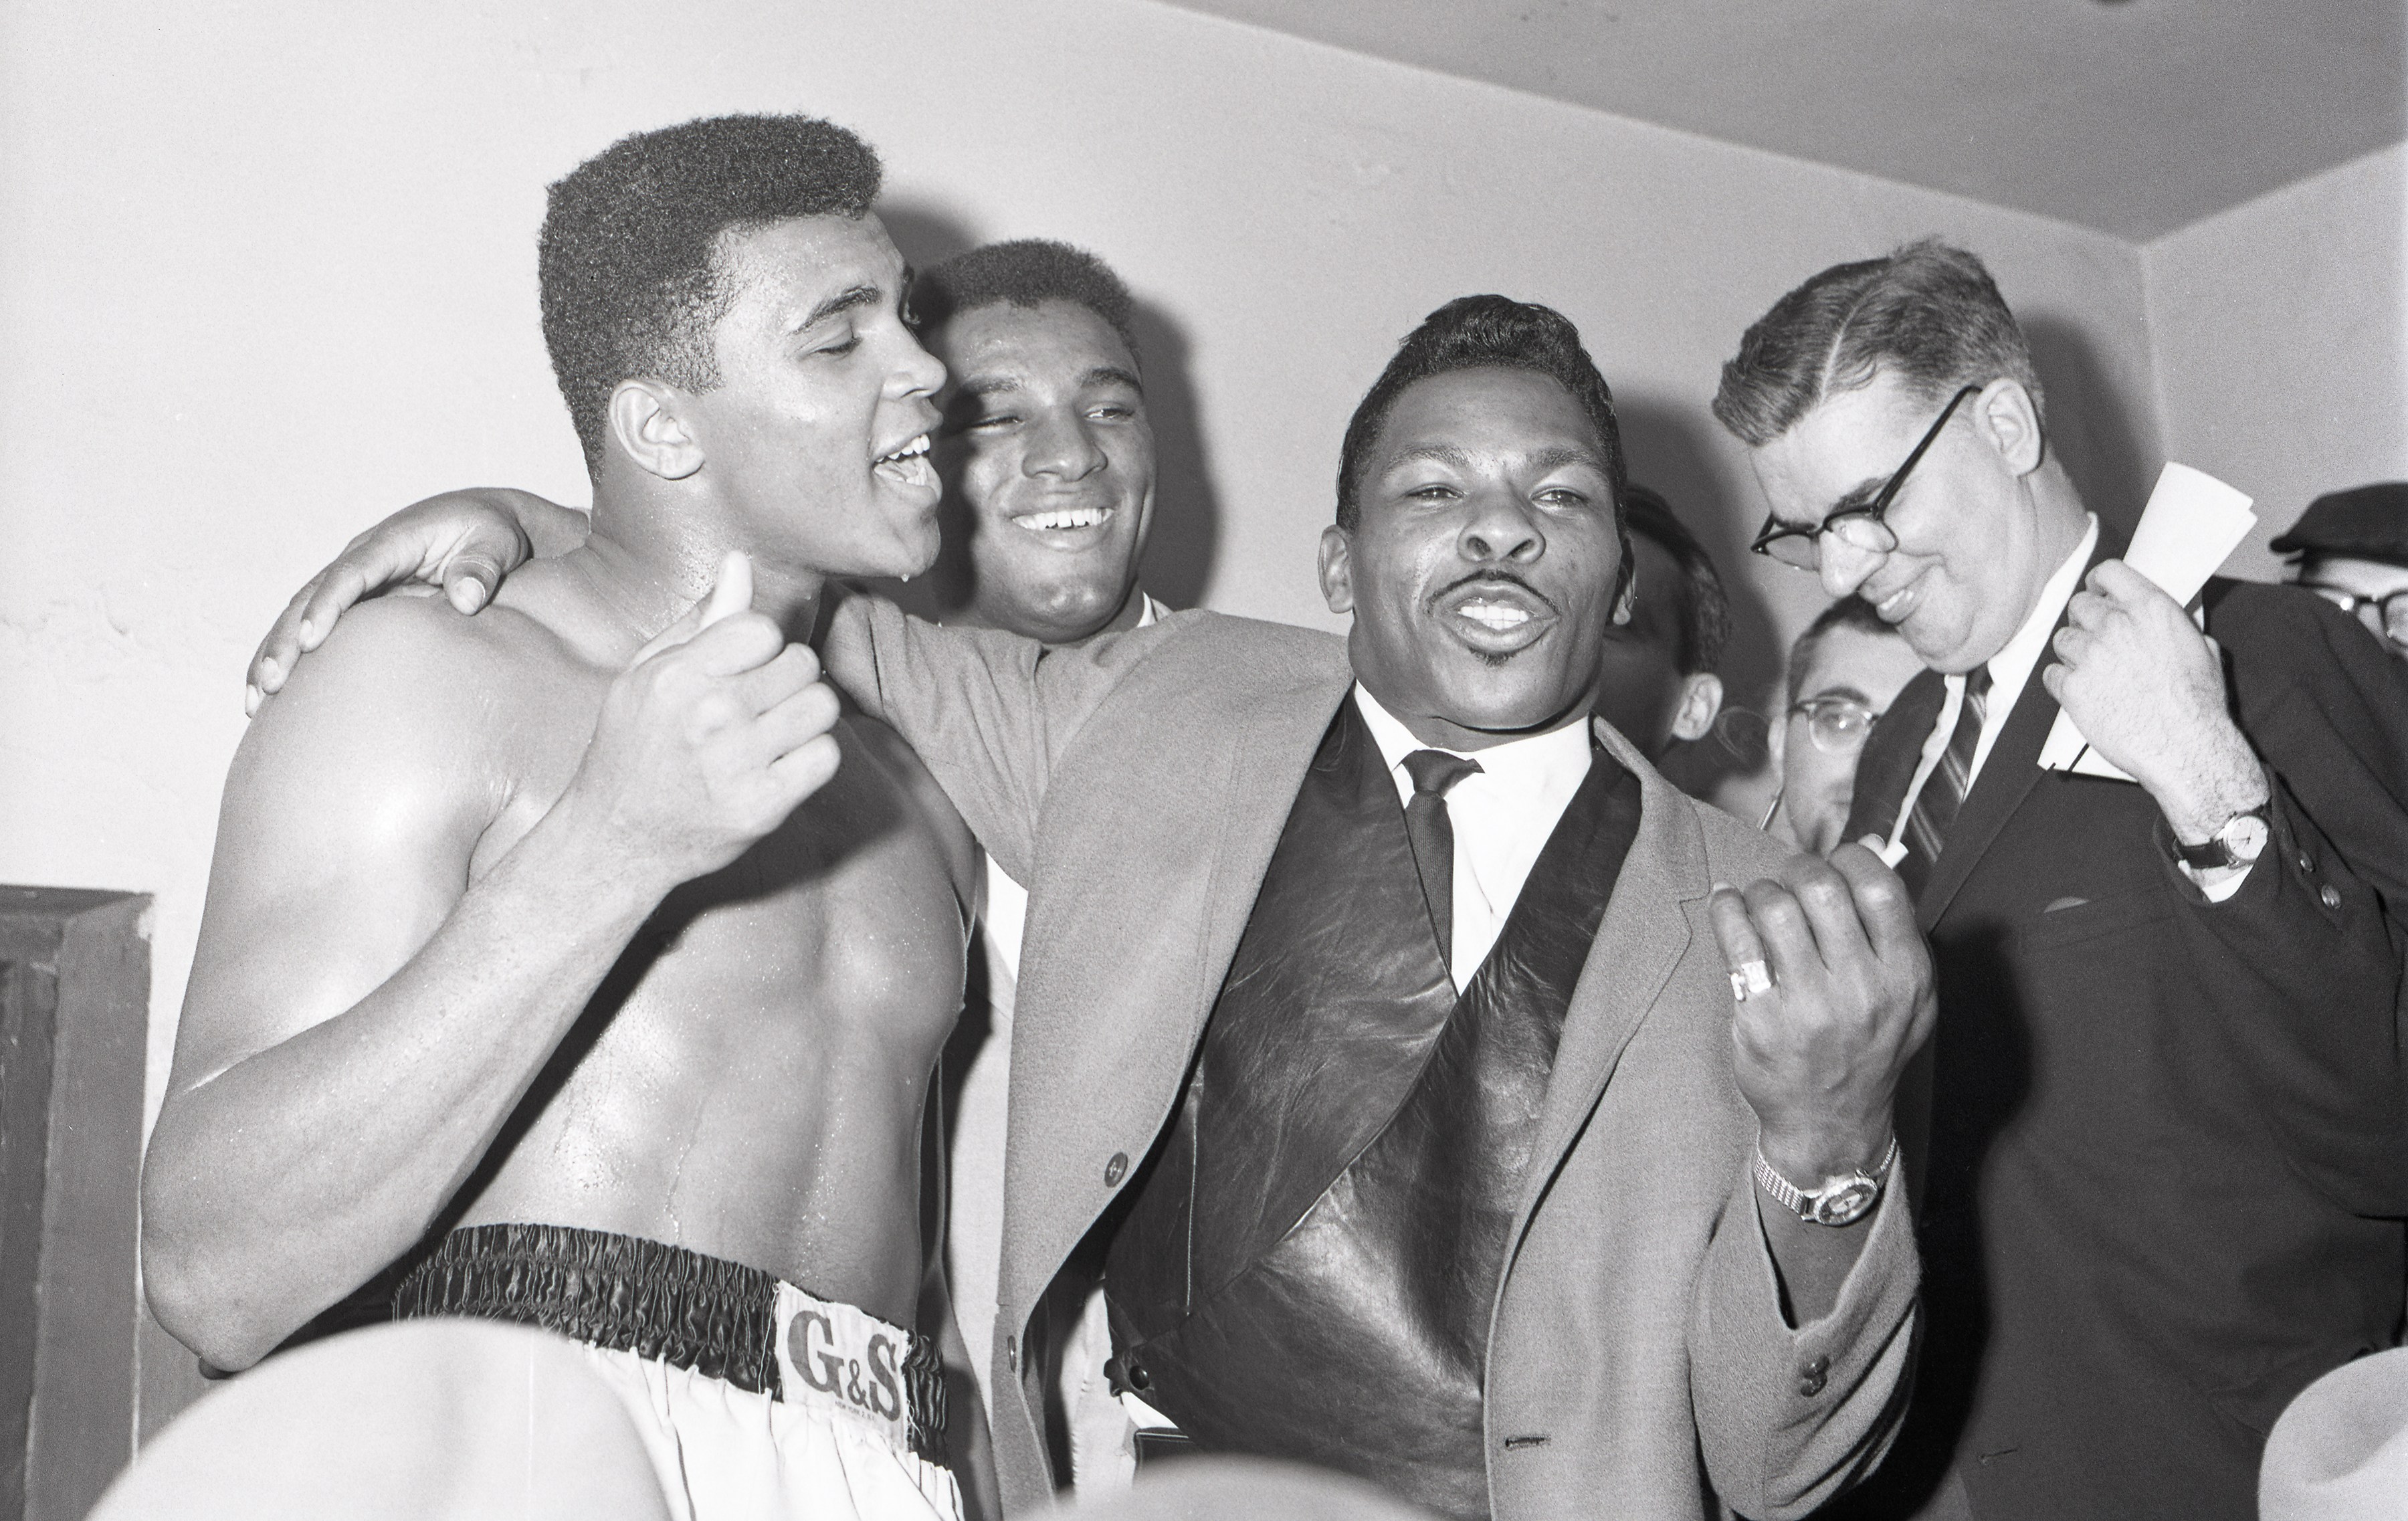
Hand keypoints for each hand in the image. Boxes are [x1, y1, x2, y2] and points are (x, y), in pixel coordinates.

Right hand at [246, 488, 566, 714]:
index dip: (328, 605)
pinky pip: (308, 626)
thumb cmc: (490, 533)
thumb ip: (481, 566)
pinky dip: (288, 657)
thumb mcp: (495, 541)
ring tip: (255, 701)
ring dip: (274, 654)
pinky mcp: (353, 601)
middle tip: (270, 683)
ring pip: (298, 614)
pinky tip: (268, 697)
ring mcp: (352, 579)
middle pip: (310, 597)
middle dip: (285, 639)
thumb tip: (467, 598)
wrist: (483, 522)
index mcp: (391, 541)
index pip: (351, 573)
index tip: (311, 639)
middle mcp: (361, 558)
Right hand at [558, 552, 842, 886]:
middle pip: (800, 664)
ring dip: (805, 716)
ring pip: (822, 706)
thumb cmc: (631, 749)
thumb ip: (699, 620)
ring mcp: (738, 764)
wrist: (615, 837)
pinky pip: (826, 756)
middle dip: (785, 680)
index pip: (763, 629)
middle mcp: (710, 715)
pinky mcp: (763, 806)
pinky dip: (811, 759)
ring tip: (772, 732)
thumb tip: (738, 562)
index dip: (760, 647)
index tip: (742, 670)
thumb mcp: (645, 674)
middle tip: (757, 706)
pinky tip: (780, 765)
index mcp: (678, 676)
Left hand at [1709, 843, 1934, 1181]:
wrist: (1832, 1122)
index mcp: (1905, 975)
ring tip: (1760, 903)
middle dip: (1798, 870)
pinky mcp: (1762, 1018)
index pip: (1877, 886)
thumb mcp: (1908, 993)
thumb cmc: (1869, 1047)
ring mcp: (1809, 1006)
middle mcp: (1862, 989)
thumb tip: (1876, 845)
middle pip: (1821, 888)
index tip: (1833, 864)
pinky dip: (1726, 909)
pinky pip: (1735, 939)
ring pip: (1774, 907)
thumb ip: (1895, 923)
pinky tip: (1729, 906)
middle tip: (1790, 881)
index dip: (1848, 858)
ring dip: (1760, 891)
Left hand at [2042, 560, 2265, 840]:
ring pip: (2063, 639)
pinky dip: (2063, 682)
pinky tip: (2083, 692)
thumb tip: (2160, 620)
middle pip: (2079, 606)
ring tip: (2096, 672)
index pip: (2109, 573)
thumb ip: (2171, 626)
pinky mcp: (2072, 687)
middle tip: (2096, 640)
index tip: (2096, 591)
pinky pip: (2052, 673)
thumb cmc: (2198, 703)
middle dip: (2085, 620)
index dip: (2098, 582)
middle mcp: (2116, 625)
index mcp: (2150, 609)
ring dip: (2074, 652)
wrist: (2186, 747)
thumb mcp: (2201, 648)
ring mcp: (2090, 655)